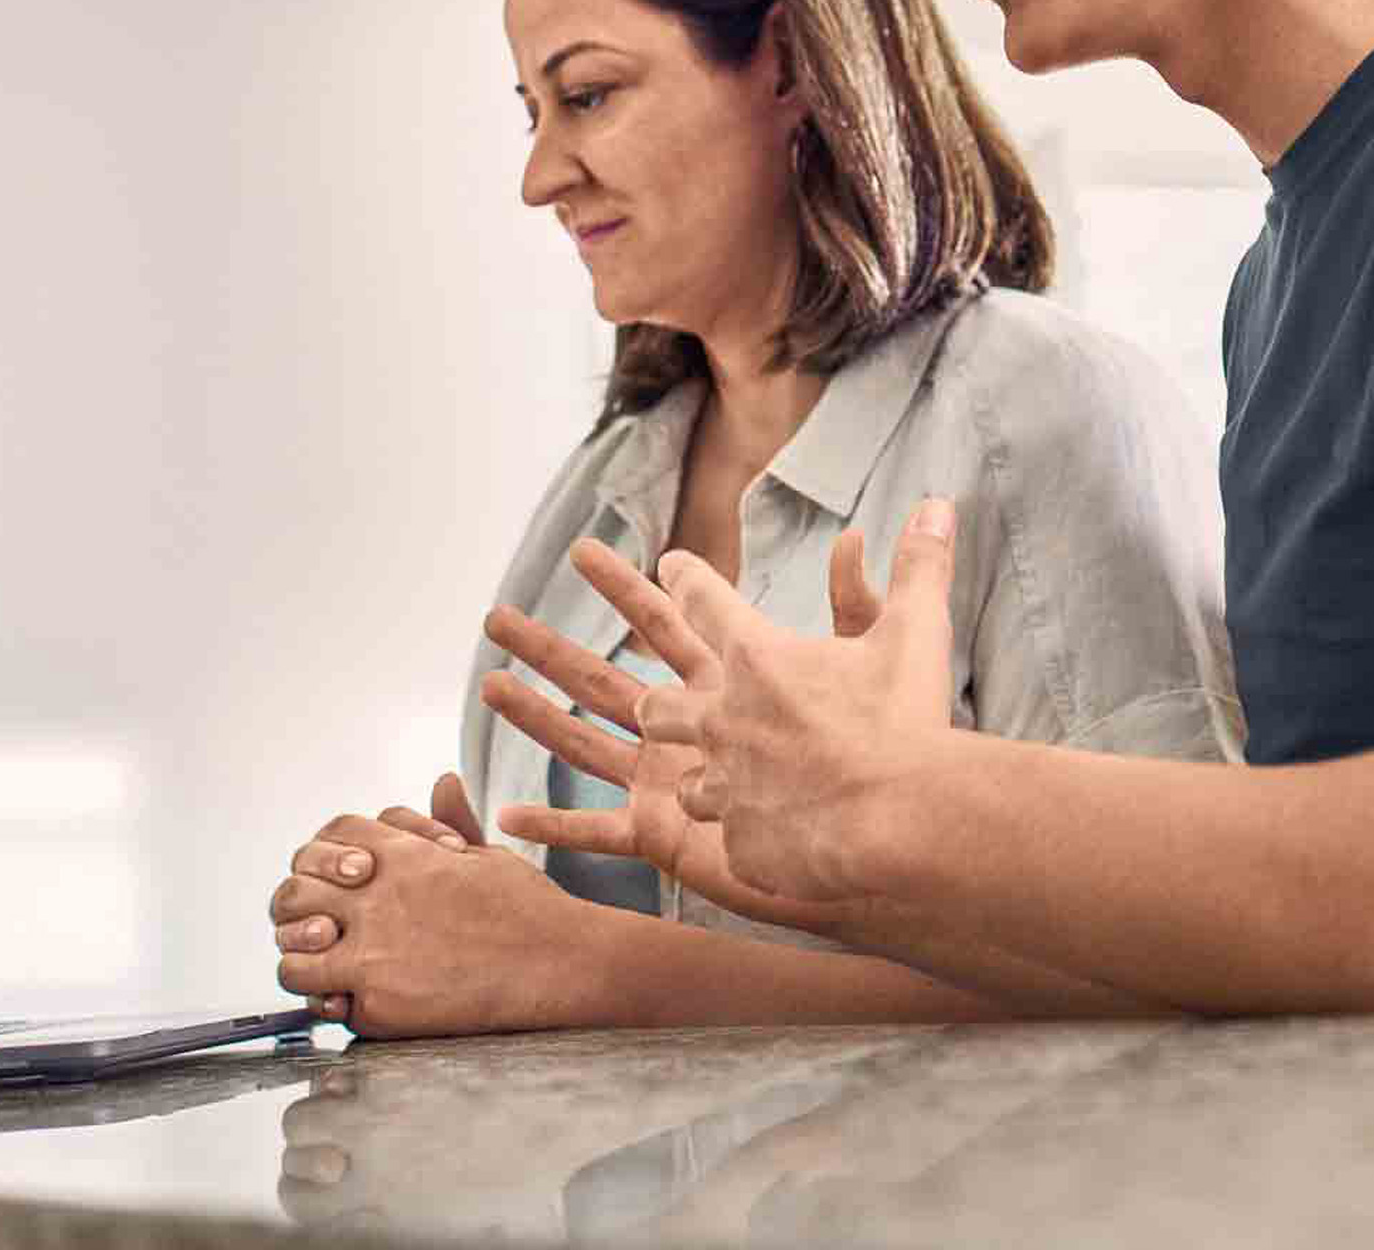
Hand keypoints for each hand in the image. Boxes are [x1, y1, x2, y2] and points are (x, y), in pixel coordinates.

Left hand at [267, 780, 594, 1036]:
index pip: (331, 834)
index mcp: (401, 854)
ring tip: (324, 964)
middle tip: (317, 922)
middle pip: (295, 890)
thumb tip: (443, 781)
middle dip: (298, 905)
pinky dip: (324, 999)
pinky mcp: (378, 1004)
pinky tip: (346, 996)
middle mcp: (376, 897)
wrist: (554, 964)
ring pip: (292, 950)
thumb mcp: (485, 852)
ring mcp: (372, 952)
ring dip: (302, 956)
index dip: (327, 853)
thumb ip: (449, 822)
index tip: (338, 877)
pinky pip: (319, 1000)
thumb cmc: (526, 908)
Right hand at [478, 535, 877, 932]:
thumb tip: (859, 534)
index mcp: (726, 683)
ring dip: (533, 713)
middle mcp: (687, 728)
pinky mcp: (665, 836)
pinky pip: (597, 830)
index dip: (626, 587)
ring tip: (486, 683)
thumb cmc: (888, 752)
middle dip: (551, 644)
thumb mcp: (875, 656)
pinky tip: (506, 814)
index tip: (585, 551)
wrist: (884, 838)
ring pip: (583, 739)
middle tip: (497, 612)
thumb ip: (861, 597)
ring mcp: (669, 781)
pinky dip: (553, 824)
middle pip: (604, 674)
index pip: (664, 620)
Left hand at [648, 496, 959, 904]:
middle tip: (659, 703)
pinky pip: (732, 842)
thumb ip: (919, 568)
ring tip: (709, 783)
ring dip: (702, 780)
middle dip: (661, 705)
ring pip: (690, 785)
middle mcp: (727, 721)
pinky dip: (748, 839)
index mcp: (758, 660)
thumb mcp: (916, 633)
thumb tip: (936, 505)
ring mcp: (730, 790)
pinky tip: (765, 843)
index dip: (685, 580)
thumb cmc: (907, 722)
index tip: (668, 566)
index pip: (703, 602)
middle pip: (662, 706)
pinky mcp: (743, 848)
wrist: (901, 825)